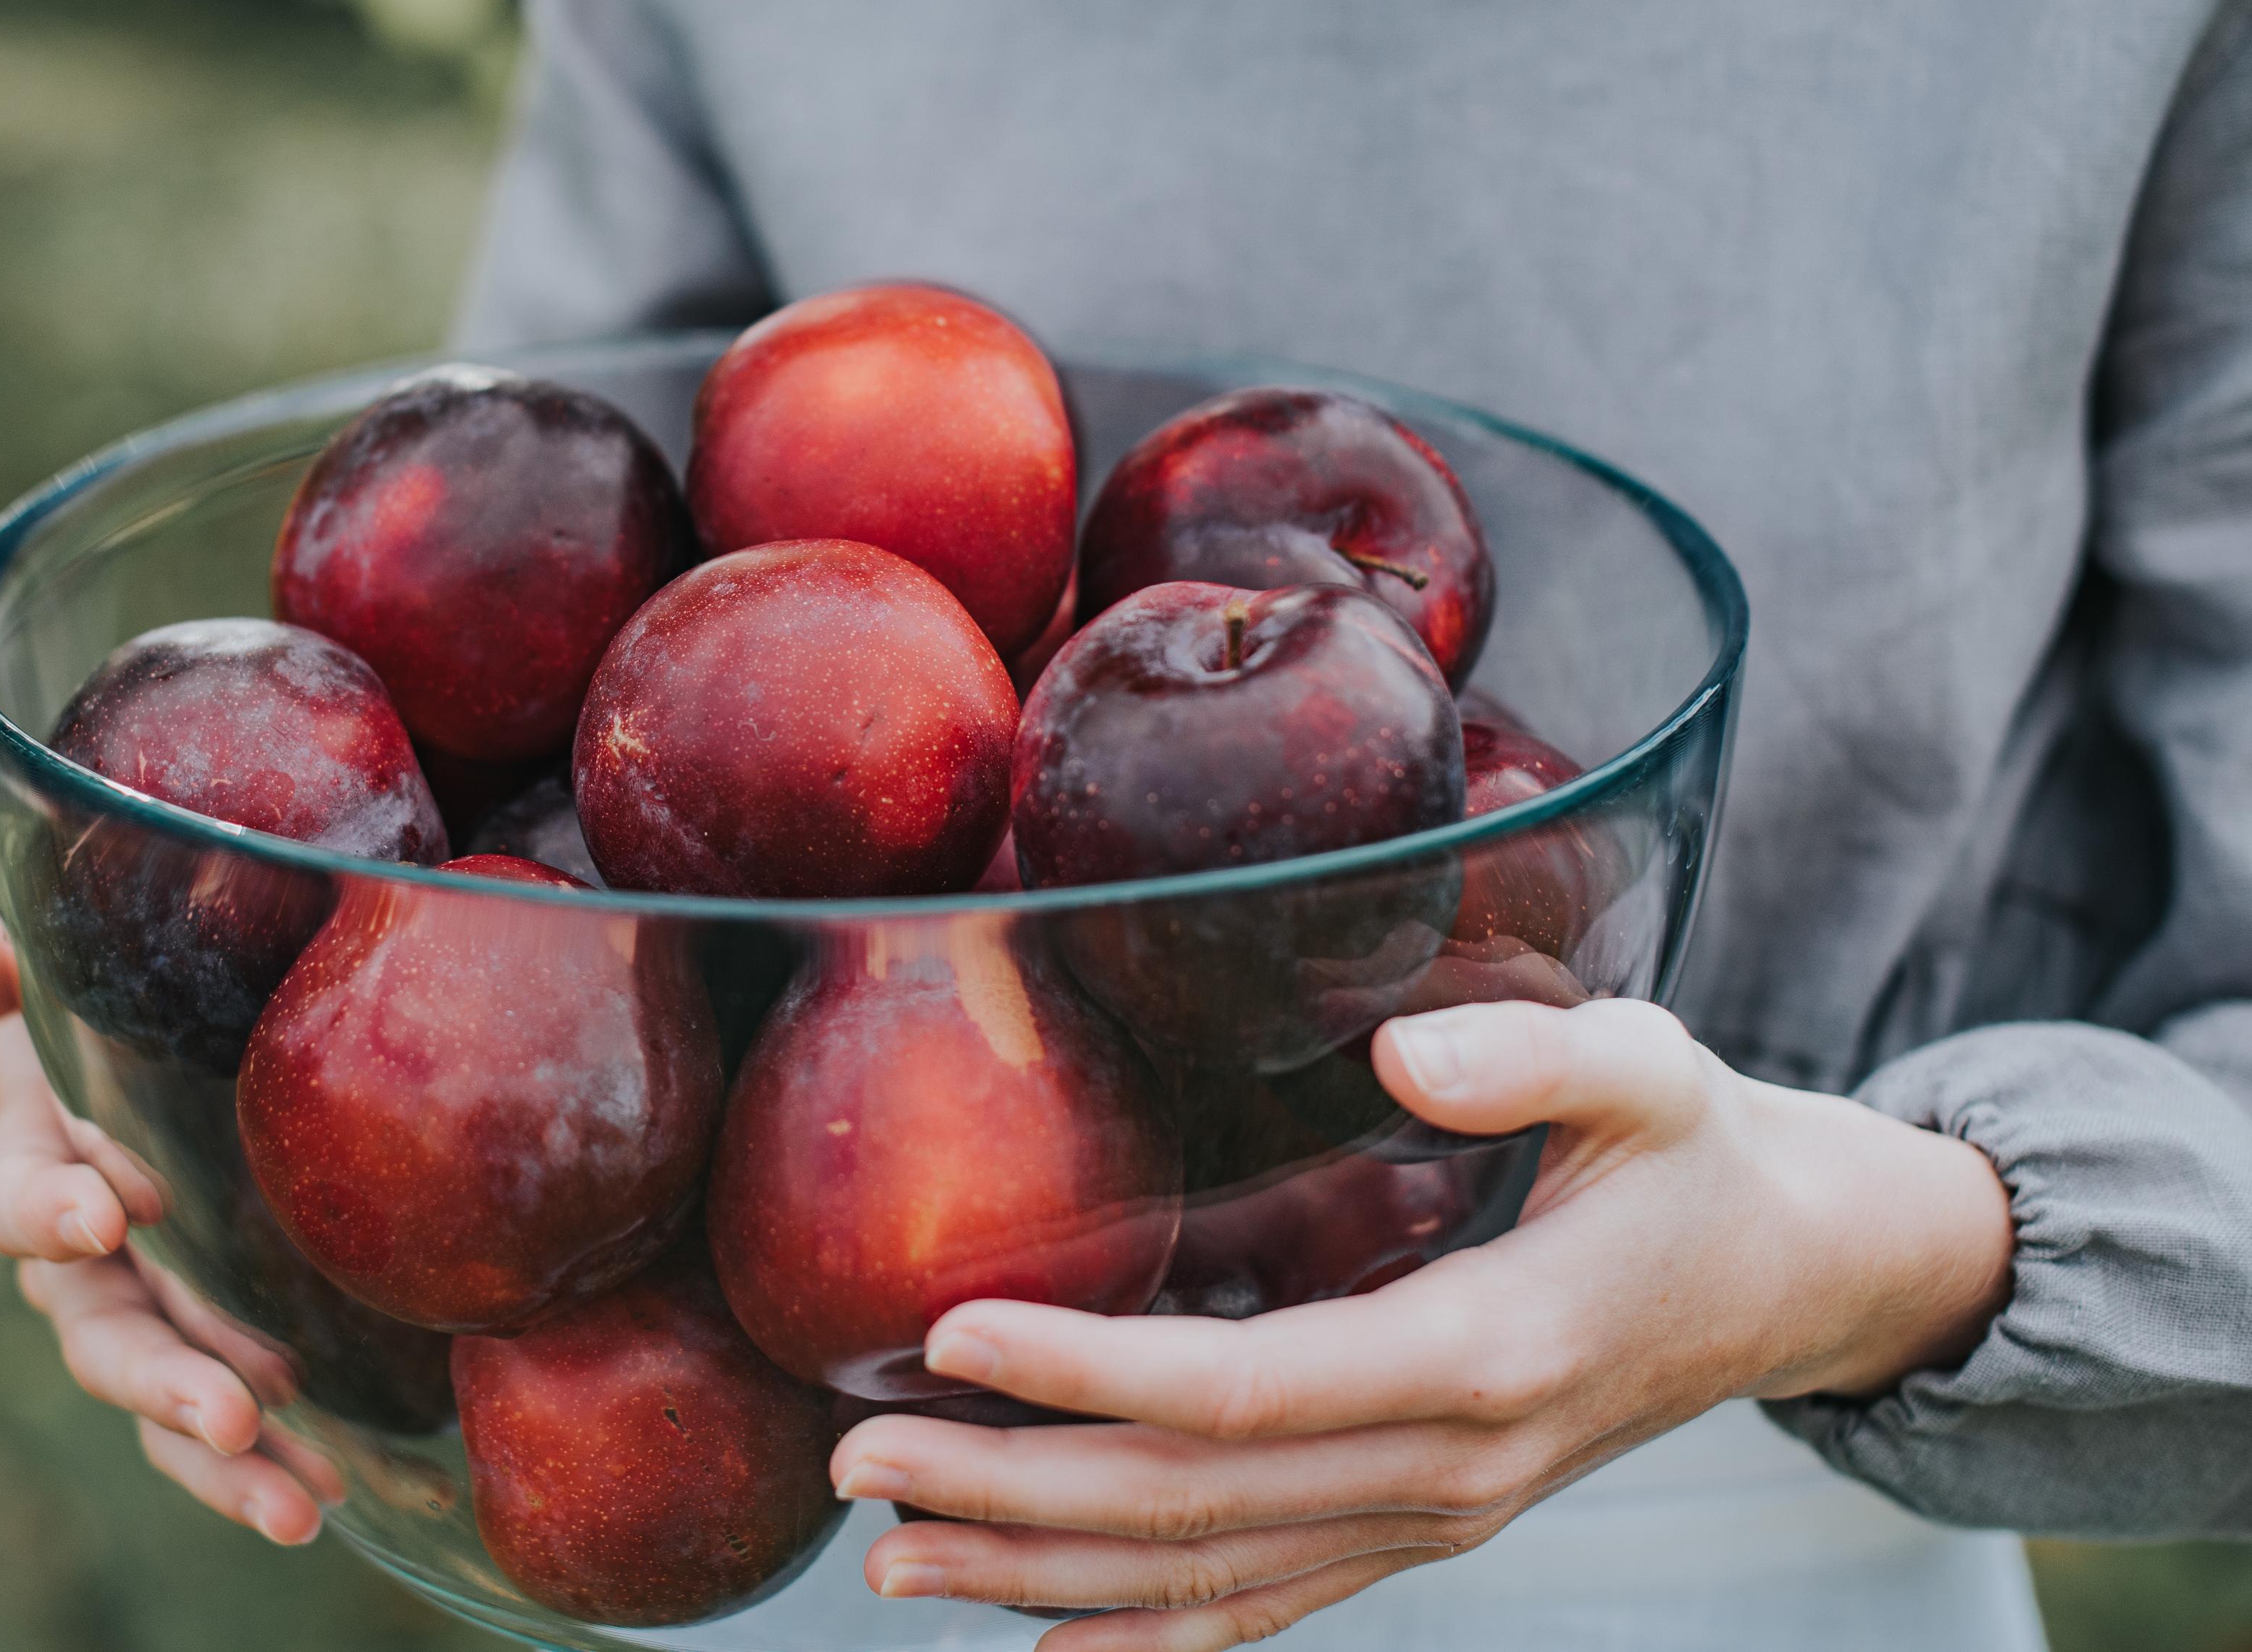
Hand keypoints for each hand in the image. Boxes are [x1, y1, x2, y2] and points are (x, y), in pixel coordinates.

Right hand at [0, 909, 342, 1544]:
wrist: (217, 1023)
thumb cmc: (131, 991)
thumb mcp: (73, 962)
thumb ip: (7, 960)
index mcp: (39, 1160)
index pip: (18, 1199)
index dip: (50, 1211)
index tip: (112, 1213)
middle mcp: (90, 1257)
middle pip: (103, 1334)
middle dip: (159, 1380)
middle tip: (228, 1413)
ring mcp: (160, 1310)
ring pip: (170, 1402)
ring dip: (222, 1461)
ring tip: (296, 1504)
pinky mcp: (231, 1343)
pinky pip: (240, 1420)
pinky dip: (274, 1463)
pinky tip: (330, 1494)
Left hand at [830, 998, 2015, 1649]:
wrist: (1792, 1279)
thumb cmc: (1698, 1154)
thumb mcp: (1649, 1069)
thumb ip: (1530, 1057)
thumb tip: (1391, 1053)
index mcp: (1487, 1350)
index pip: (1248, 1387)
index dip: (1093, 1372)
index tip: (952, 1335)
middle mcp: (1450, 1469)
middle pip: (1192, 1504)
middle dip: (1012, 1489)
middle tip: (855, 1454)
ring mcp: (1434, 1520)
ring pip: (1207, 1575)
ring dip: (1040, 1572)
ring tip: (889, 1553)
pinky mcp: (1421, 1529)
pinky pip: (1267, 1604)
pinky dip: (1147, 1636)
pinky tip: (1037, 1641)